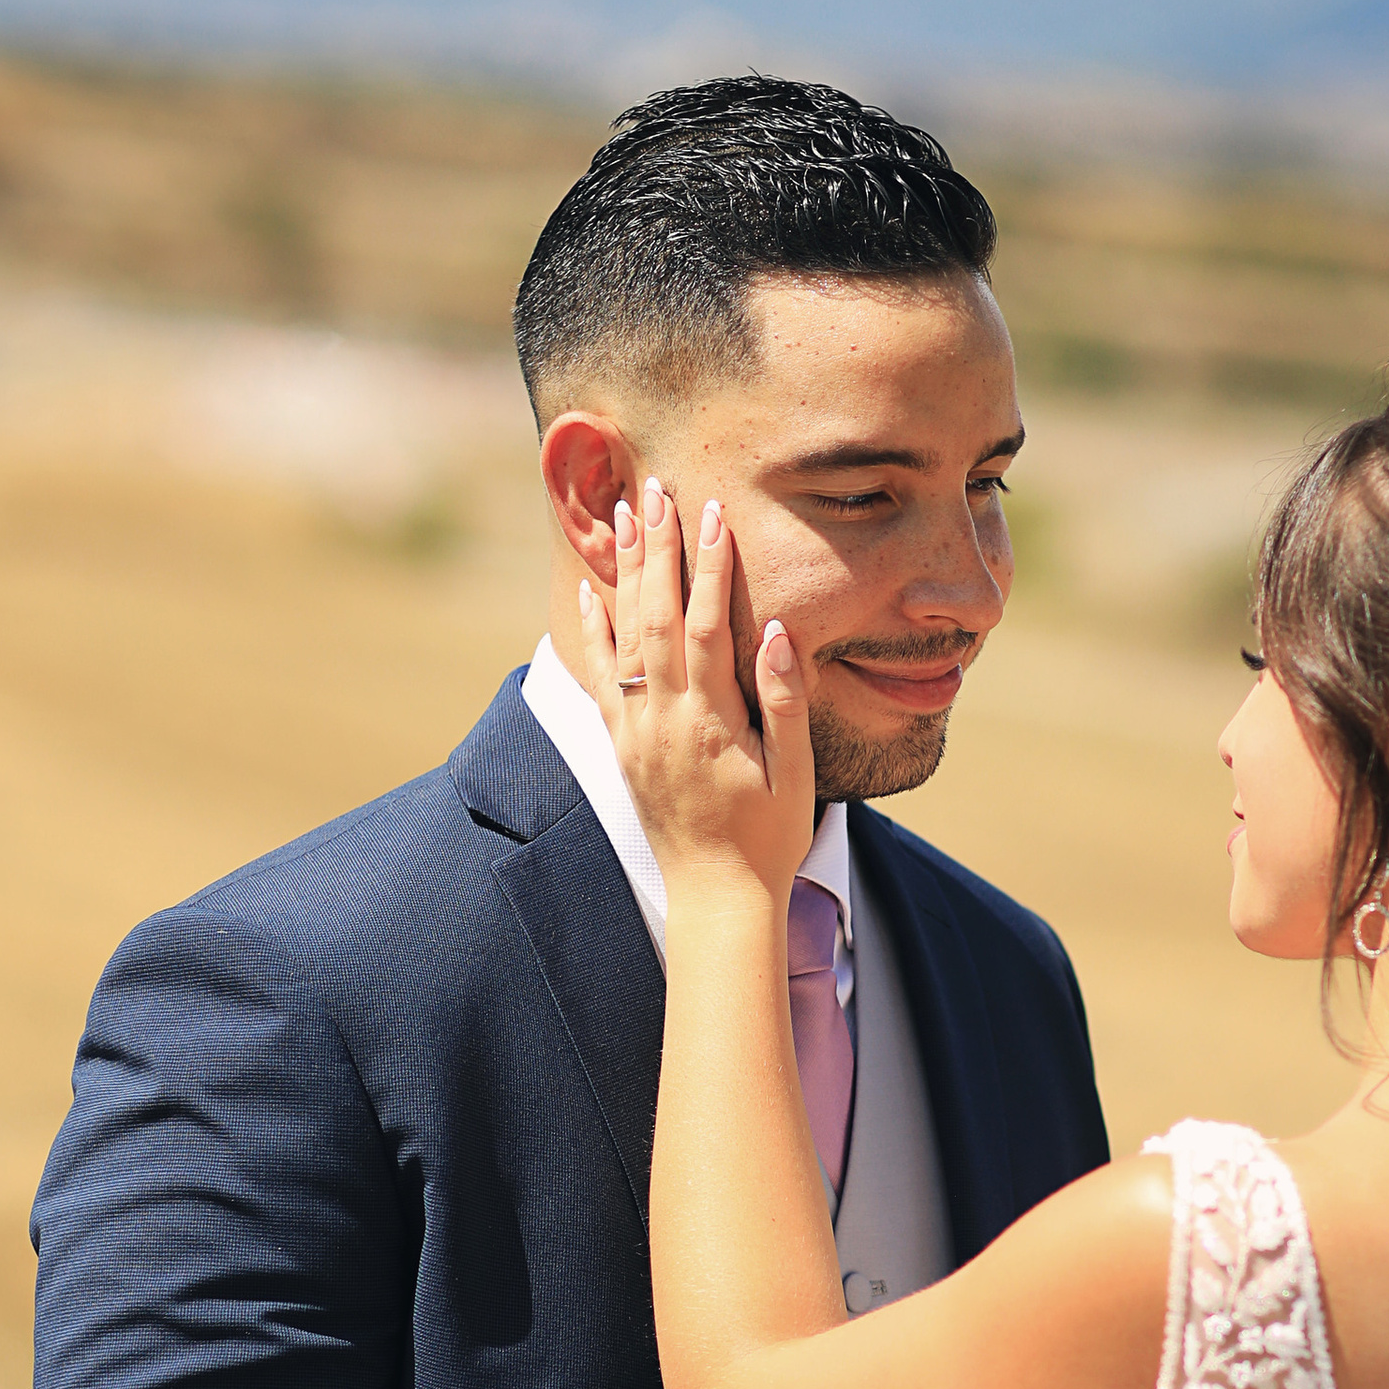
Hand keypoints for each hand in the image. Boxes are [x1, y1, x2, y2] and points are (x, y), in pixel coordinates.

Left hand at [582, 476, 815, 903]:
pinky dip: (594, 630)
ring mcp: (636, 731)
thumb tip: (781, 633)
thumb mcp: (796, 775)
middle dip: (657, 550)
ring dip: (625, 574)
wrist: (716, 896)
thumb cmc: (768, 837)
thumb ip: (785, 702)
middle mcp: (663, 719)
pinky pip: (601, 676)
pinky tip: (592, 591)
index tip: (714, 514)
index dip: (710, 567)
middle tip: (654, 492)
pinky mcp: (622, 745)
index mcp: (710, 722)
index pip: (707, 626)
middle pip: (656, 617)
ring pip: (624, 637)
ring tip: (624, 517)